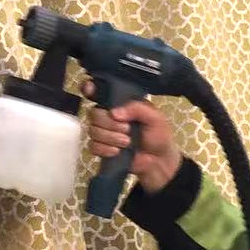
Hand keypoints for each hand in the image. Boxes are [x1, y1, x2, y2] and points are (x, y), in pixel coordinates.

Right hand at [82, 80, 182, 194]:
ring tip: (127, 142)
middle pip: (94, 113)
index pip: (98, 91)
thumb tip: (114, 112)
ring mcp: (105, 132)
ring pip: (93, 131)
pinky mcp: (103, 148)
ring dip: (111, 137)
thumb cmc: (159, 136)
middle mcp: (110, 116)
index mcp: (121, 104)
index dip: (89, 88)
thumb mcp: (155, 117)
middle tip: (128, 130)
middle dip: (110, 124)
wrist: (159, 160)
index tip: (90, 91)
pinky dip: (105, 149)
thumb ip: (137, 108)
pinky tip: (118, 151)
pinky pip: (93, 146)